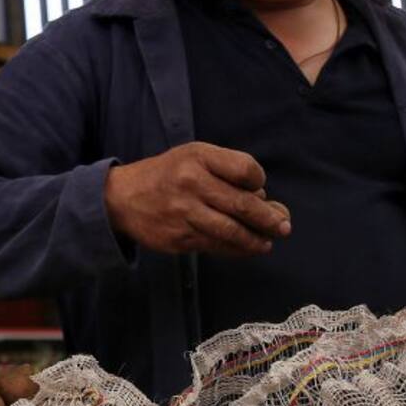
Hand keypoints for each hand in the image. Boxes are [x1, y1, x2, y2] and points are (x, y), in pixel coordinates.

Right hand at [104, 142, 291, 255]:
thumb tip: (264, 199)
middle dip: (268, 218)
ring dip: (255, 240)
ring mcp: (185, 213)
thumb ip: (227, 172)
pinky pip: (215, 245)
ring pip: (231, 231)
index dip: (258, 181)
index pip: (245, 170)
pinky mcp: (179, 237)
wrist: (121, 199)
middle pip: (242, 204)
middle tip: (284, 227)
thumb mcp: (194, 156)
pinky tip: (247, 248)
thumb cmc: (166, 174)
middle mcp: (192, 183)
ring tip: (268, 242)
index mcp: (199, 157)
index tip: (258, 189)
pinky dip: (236, 249)